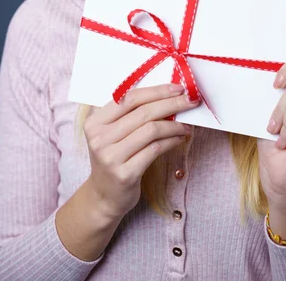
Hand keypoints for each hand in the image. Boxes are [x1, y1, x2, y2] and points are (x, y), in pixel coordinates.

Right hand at [83, 83, 198, 220]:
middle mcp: (99, 138)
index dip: (157, 91)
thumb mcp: (114, 133)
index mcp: (95, 122)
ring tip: (186, 125)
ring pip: (151, 130)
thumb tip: (168, 96)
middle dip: (171, 104)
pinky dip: (172, 141)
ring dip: (174, 125)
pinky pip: (155, 149)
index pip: (130, 98)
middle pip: (143, 112)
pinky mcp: (125, 174)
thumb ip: (132, 115)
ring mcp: (111, 157)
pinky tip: (180, 138)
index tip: (178, 88)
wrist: (103, 196)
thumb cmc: (114, 158)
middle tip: (190, 101)